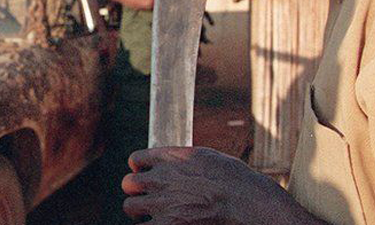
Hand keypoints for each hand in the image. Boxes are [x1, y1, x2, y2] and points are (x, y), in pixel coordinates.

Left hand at [122, 147, 323, 224]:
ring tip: (151, 216)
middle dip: (136, 191)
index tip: (146, 175)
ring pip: (130, 206)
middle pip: (128, 183)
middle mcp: (160, 177)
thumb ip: (184, 161)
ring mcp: (161, 202)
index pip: (136, 159)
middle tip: (147, 199)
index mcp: (170, 158)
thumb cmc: (235, 180)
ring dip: (139, 211)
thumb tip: (176, 164)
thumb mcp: (207, 158)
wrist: (246, 200)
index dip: (139, 168)